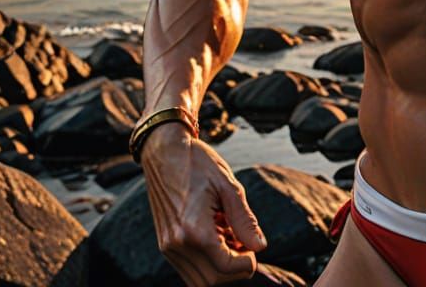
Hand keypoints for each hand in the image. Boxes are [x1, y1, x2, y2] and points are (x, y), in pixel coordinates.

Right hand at [141, 121, 267, 285]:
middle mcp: (177, 244)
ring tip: (231, 237)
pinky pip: (188, 268)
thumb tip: (260, 247)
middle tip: (247, 244)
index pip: (226, 266)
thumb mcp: (228, 185)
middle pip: (212, 279)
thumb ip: (244, 220)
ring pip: (199, 279)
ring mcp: (168, 247)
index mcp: (194, 229)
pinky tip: (217, 236)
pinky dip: (207, 261)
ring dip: (221, 267)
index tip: (256, 249)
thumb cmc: (198, 163)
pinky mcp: (165, 244)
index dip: (247, 263)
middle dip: (235, 269)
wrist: (164, 152)